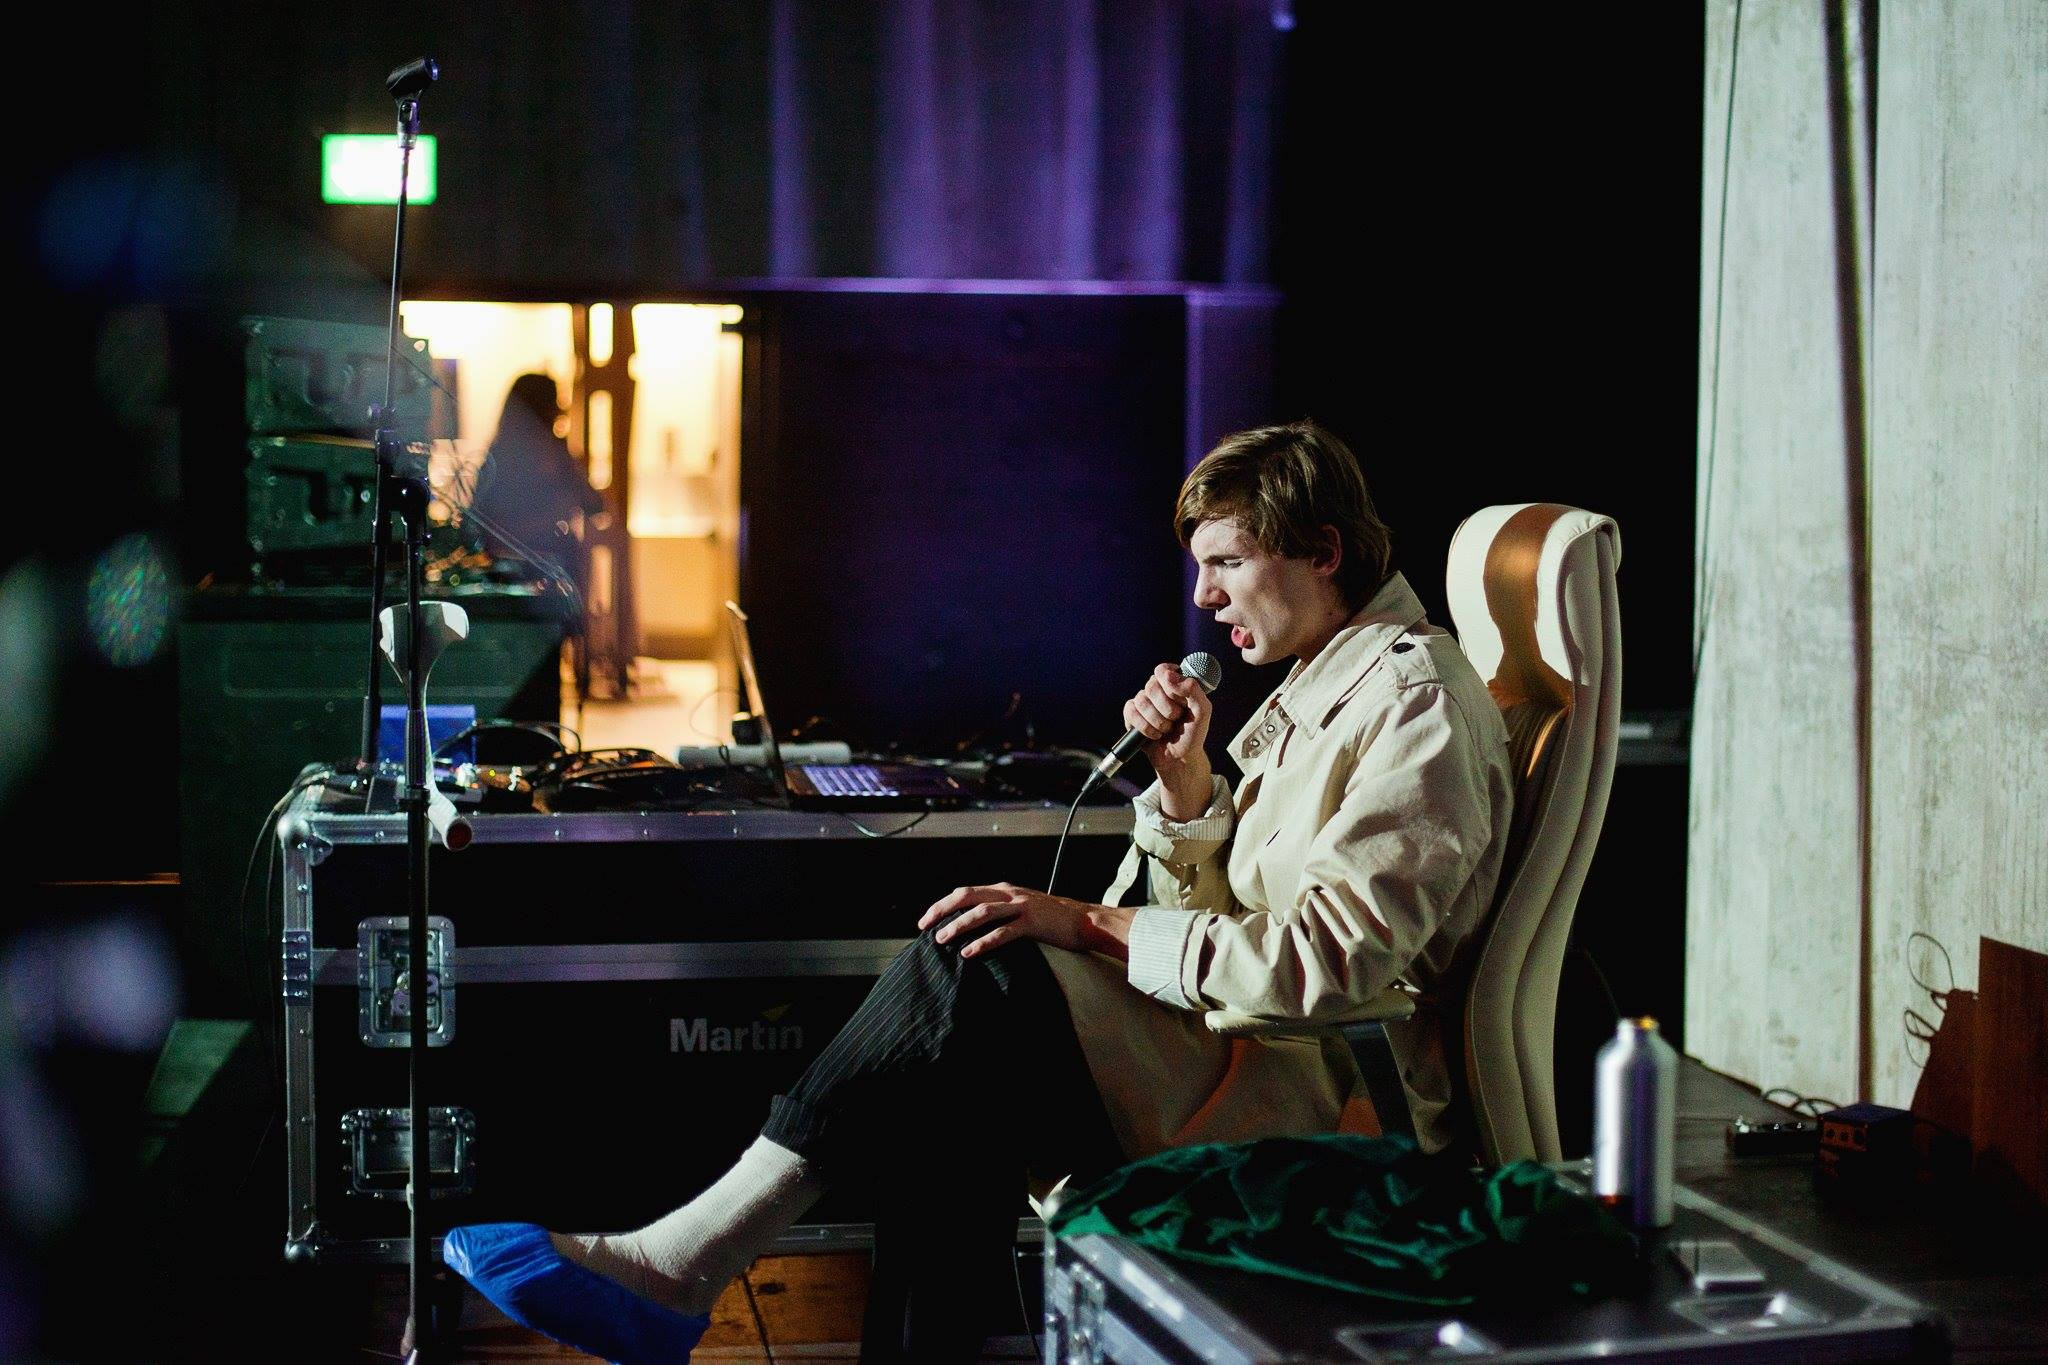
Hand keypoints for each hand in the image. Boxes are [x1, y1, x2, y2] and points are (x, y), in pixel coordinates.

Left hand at [919, 882, 1099, 958]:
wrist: (1085, 921)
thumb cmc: (1051, 920)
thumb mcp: (1021, 908)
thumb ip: (1000, 912)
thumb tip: (973, 927)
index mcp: (1003, 889)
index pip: (965, 892)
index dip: (943, 904)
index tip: (926, 920)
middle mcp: (1009, 893)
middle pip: (967, 897)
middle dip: (942, 911)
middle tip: (924, 927)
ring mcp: (1021, 906)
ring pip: (981, 913)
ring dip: (958, 926)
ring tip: (941, 940)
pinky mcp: (1032, 923)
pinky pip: (1002, 933)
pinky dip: (983, 942)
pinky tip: (968, 953)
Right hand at [1122, 662, 1212, 814]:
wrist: (1180, 758)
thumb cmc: (1192, 733)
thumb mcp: (1203, 711)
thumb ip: (1193, 689)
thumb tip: (1169, 675)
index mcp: (1174, 683)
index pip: (1163, 670)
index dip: (1170, 684)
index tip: (1181, 700)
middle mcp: (1157, 689)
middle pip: (1152, 684)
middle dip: (1167, 708)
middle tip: (1176, 718)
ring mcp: (1143, 701)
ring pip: (1142, 700)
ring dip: (1158, 721)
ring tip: (1167, 729)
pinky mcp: (1131, 715)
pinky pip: (1131, 712)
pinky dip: (1146, 728)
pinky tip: (1155, 735)